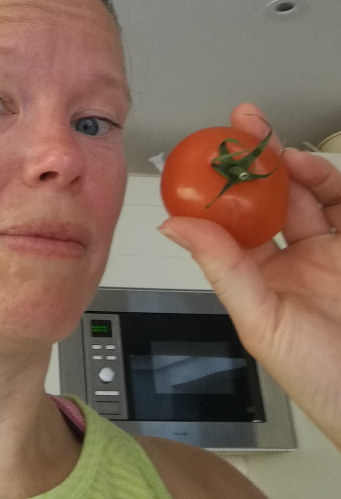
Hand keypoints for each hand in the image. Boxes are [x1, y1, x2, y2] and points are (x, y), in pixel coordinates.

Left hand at [159, 103, 340, 451]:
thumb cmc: (317, 375)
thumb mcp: (260, 319)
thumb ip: (222, 268)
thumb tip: (173, 226)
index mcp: (257, 278)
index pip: (230, 224)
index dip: (216, 191)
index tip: (201, 158)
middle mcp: (291, 260)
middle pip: (269, 200)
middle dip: (255, 162)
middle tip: (240, 124)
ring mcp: (328, 251)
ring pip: (308, 194)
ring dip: (290, 166)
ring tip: (273, 145)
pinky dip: (326, 181)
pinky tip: (306, 167)